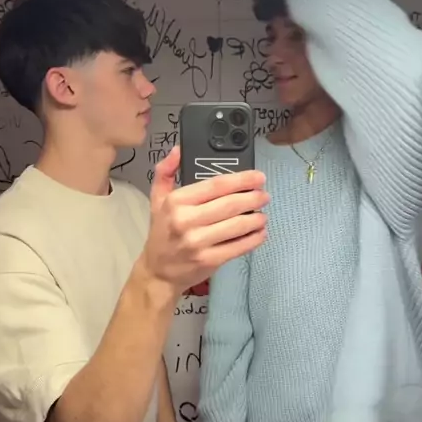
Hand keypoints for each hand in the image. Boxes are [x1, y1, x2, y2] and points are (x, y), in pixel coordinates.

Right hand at [143, 146, 268, 293]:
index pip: (216, 185)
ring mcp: (199, 242)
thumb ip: (166, 171)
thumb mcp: (157, 199)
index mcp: (176, 202)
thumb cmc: (161, 234)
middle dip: (253, 198)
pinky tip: (260, 232)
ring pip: (237, 225)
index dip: (241, 179)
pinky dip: (254, 238)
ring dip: (256, 218)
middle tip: (264, 195)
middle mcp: (186, 221)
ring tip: (262, 214)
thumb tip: (178, 149)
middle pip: (230, 204)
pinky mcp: (210, 260)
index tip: (258, 177)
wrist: (158, 272)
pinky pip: (239, 247)